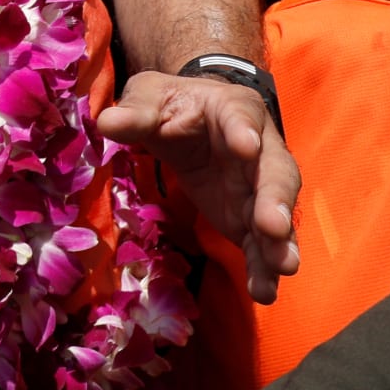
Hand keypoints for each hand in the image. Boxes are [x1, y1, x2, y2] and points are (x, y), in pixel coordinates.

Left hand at [98, 71, 300, 302]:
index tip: (244, 146)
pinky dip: (264, 267)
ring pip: (276, 213)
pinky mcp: (249, 218)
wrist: (192, 118)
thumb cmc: (172, 104)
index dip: (243, 131)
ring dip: (279, 241)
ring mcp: (259, 187)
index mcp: (232, 108)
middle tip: (271, 225)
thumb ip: (136, 112)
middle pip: (275, 172)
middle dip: (274, 199)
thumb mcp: (150, 98)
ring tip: (282, 267)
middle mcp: (260, 149)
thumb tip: (107, 122)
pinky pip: (261, 243)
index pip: (241, 116)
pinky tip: (264, 290)